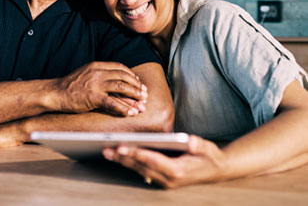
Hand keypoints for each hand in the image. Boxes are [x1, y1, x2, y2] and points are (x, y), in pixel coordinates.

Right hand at [55, 62, 147, 116]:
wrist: (55, 92)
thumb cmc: (70, 85)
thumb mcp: (86, 73)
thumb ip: (99, 74)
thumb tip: (116, 81)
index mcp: (96, 65)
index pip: (119, 67)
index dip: (131, 75)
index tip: (138, 82)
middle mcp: (97, 72)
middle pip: (123, 76)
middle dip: (136, 86)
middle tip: (145, 94)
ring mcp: (95, 84)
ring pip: (121, 87)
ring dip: (134, 95)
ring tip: (142, 103)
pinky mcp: (92, 97)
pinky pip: (112, 102)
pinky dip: (124, 108)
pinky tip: (130, 113)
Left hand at [103, 135, 225, 187]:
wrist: (216, 170)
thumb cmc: (210, 157)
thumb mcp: (208, 149)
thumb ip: (199, 145)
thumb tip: (191, 141)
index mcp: (178, 171)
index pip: (153, 161)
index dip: (136, 154)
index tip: (122, 147)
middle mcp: (169, 179)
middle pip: (141, 167)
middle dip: (123, 158)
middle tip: (106, 149)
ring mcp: (164, 180)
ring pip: (139, 170)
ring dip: (123, 161)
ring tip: (107, 151)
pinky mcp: (161, 178)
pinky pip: (142, 170)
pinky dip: (130, 163)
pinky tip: (119, 155)